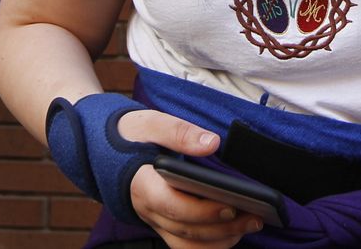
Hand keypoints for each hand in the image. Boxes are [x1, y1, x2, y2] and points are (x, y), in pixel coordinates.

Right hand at [118, 109, 265, 248]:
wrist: (105, 148)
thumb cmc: (130, 134)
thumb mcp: (150, 123)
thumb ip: (179, 132)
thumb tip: (212, 143)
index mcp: (142, 183)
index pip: (172, 205)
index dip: (202, 210)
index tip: (231, 204)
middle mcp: (148, 209)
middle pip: (186, 229)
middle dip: (223, 227)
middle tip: (255, 216)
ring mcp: (155, 220)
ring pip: (187, 244)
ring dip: (220, 240)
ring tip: (250, 224)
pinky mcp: (164, 224)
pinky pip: (186, 245)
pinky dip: (211, 244)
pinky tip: (234, 232)